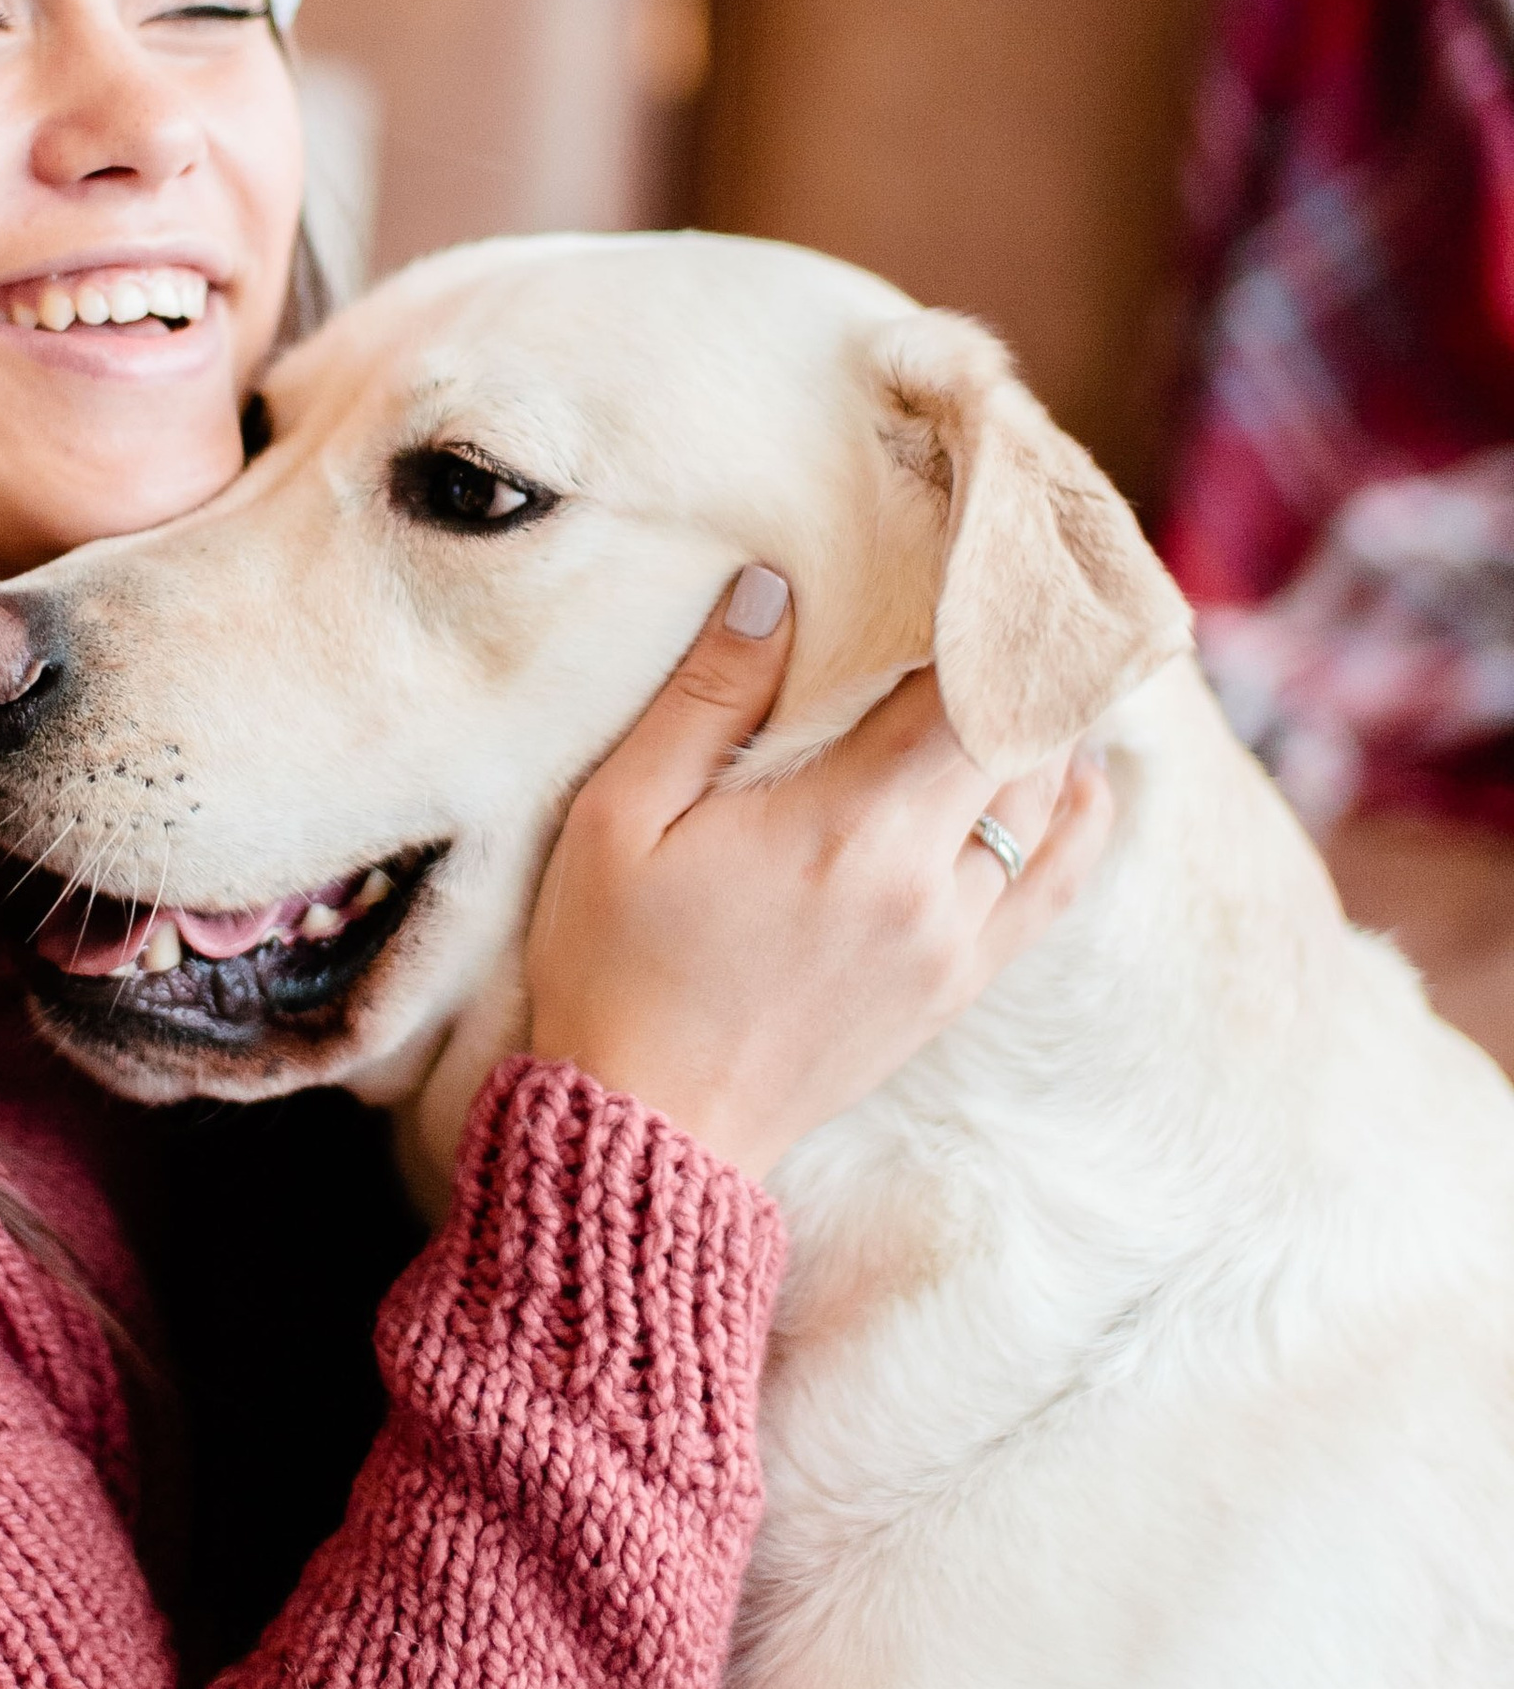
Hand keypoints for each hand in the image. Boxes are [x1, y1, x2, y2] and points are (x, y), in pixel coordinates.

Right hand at [522, 567, 1113, 1180]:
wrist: (652, 1134)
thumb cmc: (615, 969)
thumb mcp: (622, 818)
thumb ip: (708, 697)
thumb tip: (776, 590)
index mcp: (851, 827)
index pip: (966, 686)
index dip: (979, 612)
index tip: (966, 554)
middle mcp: (931, 883)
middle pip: (1024, 738)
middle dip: (1015, 662)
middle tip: (1001, 594)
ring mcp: (957, 942)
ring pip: (1052, 809)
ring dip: (1044, 735)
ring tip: (1027, 671)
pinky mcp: (957, 987)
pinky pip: (1053, 886)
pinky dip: (1072, 821)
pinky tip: (1067, 777)